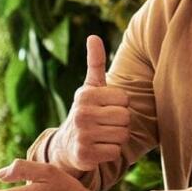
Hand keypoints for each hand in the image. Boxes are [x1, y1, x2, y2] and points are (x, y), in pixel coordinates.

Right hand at [51, 35, 130, 173]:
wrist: (66, 145)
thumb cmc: (86, 112)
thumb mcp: (90, 87)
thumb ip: (95, 63)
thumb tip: (93, 36)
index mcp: (85, 95)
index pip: (124, 99)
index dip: (120, 105)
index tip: (106, 108)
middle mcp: (81, 113)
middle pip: (125, 117)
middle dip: (120, 123)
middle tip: (106, 124)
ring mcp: (82, 135)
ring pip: (122, 135)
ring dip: (117, 138)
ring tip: (103, 136)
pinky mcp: (84, 154)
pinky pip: (115, 152)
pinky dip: (110, 153)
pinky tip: (98, 148)